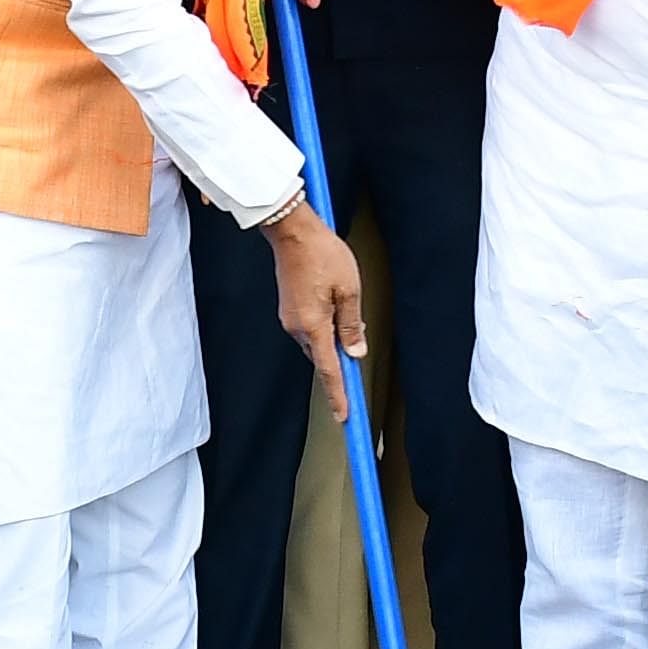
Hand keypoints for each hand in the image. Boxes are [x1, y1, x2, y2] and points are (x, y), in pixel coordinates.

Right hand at [268, 201, 365, 421]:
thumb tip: (355, 351)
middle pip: (323, 356)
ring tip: (345, 305)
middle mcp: (297, 327)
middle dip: (340, 357)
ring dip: (333, 337)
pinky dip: (324, 327)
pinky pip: (310, 328)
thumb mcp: (349, 289)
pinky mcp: (289, 309)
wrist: (292, 231)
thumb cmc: (322, 254)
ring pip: (317, 341)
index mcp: (313, 325)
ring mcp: (290, 318)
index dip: (338, 394)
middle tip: (358, 348)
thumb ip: (352, 324)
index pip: (328, 370)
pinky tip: (335, 306)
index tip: (344, 416)